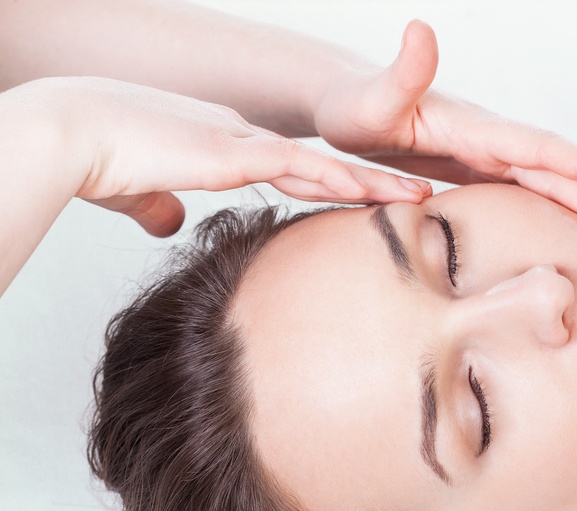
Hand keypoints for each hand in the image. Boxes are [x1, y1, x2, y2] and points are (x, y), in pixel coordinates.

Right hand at [53, 77, 431, 236]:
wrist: (69, 134)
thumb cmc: (95, 162)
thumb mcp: (139, 191)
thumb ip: (160, 206)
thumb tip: (170, 223)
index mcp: (224, 147)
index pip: (293, 168)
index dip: (333, 184)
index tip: (366, 201)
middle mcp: (242, 137)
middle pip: (323, 163)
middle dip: (370, 182)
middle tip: (415, 195)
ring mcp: (241, 140)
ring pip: (325, 163)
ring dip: (373, 182)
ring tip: (418, 196)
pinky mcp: (232, 150)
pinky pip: (299, 165)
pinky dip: (337, 179)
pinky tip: (371, 192)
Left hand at [313, 21, 576, 238]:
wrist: (348, 102)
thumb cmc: (354, 107)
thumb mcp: (372, 98)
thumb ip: (401, 73)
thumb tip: (420, 28)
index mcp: (475, 128)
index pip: (539, 148)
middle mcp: (491, 139)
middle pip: (558, 165)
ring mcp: (489, 153)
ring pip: (552, 177)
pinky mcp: (481, 168)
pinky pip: (532, 187)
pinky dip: (564, 201)